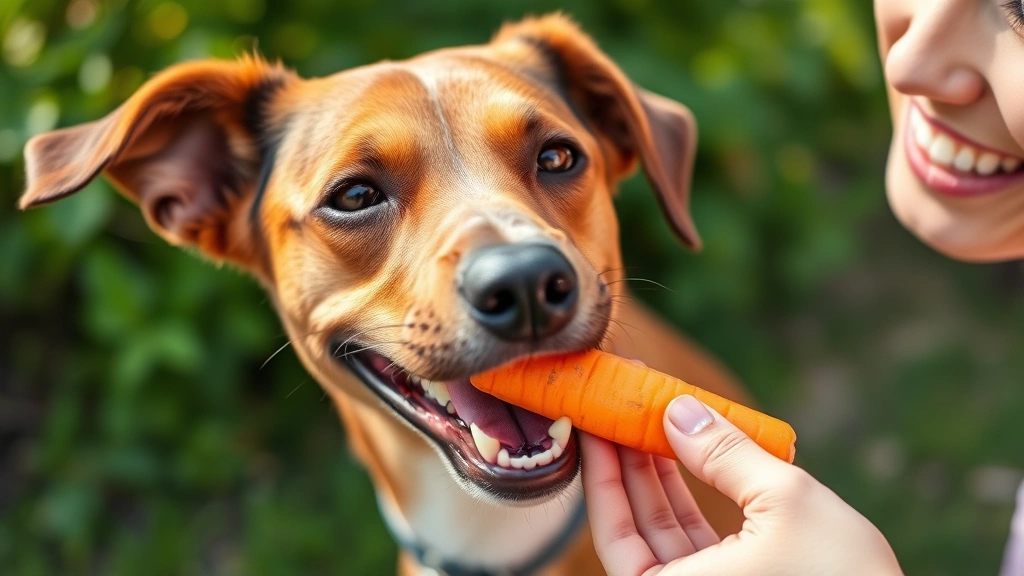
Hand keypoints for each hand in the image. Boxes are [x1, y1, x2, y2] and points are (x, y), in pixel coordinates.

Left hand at [580, 395, 901, 575]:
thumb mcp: (785, 500)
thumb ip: (725, 452)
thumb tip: (678, 410)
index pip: (612, 528)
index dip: (600, 467)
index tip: (595, 417)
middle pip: (633, 523)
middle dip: (626, 458)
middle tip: (622, 402)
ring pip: (663, 528)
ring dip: (656, 469)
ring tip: (651, 412)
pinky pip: (693, 537)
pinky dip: (687, 492)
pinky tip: (684, 446)